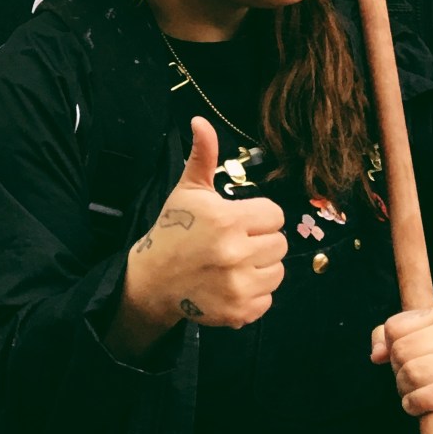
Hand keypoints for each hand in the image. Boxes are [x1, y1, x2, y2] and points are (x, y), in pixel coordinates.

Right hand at [120, 117, 286, 333]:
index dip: (258, 216)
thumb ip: (203, 156)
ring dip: (261, 268)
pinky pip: (268, 300)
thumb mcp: (188, 191)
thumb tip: (201, 121)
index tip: (237, 221)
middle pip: (279, 243)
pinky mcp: (240, 312)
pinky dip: (254, 294)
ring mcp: (239, 285)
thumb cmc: (173, 230)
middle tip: (234, 243)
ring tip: (234, 264)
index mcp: (227, 219)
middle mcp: (236, 253)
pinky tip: (231, 285)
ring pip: (278, 271)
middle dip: (260, 241)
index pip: (274, 215)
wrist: (152, 279)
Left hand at [371, 301, 432, 433]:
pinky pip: (431, 395)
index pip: (395, 327)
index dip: (389, 347)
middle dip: (397, 371)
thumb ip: (391, 338)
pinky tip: (416, 406)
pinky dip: (415, 403)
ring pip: (414, 373)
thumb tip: (377, 354)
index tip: (400, 359)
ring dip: (405, 390)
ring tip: (412, 394)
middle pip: (402, 350)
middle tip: (407, 381)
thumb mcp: (424, 342)